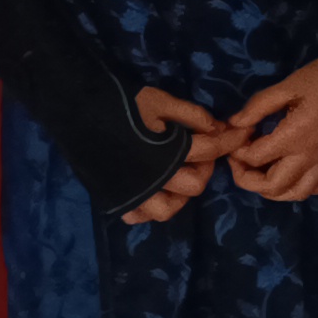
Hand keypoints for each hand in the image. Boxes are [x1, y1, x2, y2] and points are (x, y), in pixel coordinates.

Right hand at [117, 88, 232, 224]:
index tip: (241, 133)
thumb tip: (216, 127)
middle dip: (205, 167)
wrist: (76, 111)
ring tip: (178, 174)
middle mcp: (154, 179)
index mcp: (168, 154)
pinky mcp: (115, 197)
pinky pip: (138, 216)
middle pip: (194, 185)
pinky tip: (152, 191)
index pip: (210, 151)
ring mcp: (134, 193)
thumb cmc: (121, 103)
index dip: (230, 141)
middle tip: (202, 151)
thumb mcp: (160, 101)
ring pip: (168, 209)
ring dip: (179, 194)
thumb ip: (191, 115)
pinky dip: (147, 208)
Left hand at [223, 43, 317, 201]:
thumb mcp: (288, 85)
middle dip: (248, 180)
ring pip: (298, 193)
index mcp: (294, 137)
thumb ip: (258, 106)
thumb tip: (235, 124)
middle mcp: (310, 157)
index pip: (255, 157)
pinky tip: (299, 175)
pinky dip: (308, 188)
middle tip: (241, 162)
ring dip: (275, 191)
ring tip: (264, 174)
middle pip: (272, 186)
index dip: (238, 150)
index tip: (236, 137)